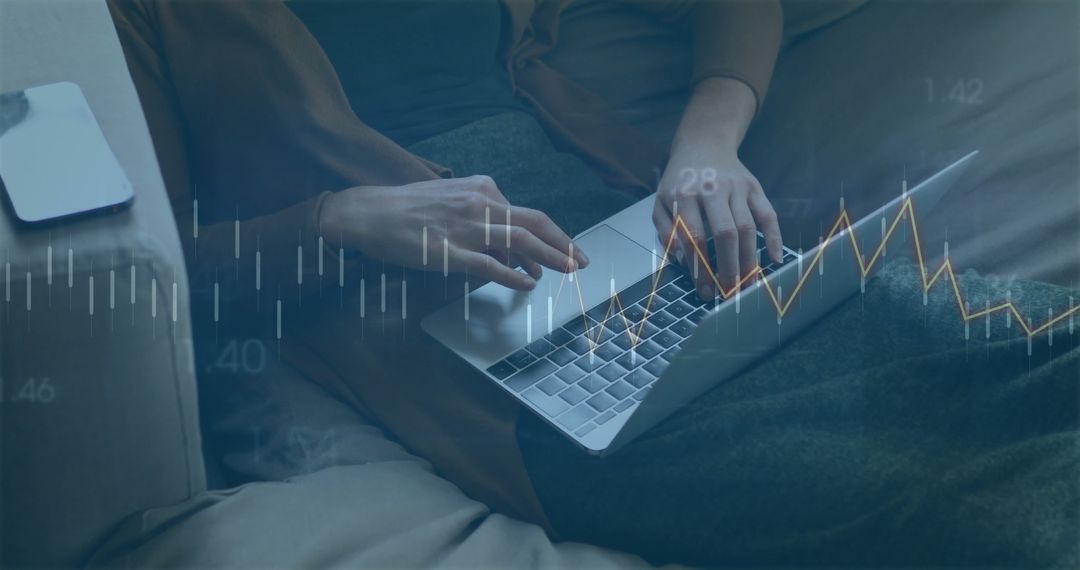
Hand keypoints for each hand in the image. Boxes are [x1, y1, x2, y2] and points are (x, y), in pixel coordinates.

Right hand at [321, 175, 587, 289]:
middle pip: (533, 223)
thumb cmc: (410, 210)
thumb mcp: (453, 202)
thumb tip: (515, 252)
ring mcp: (465, 226)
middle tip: (581, 262)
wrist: (370, 211)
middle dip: (563, 244)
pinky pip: (488, 264)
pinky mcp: (449, 250)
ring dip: (548, 258)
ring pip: (518, 240)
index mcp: (482, 189)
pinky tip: (526, 285)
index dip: (552, 236)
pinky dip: (511, 275)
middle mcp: (479, 203)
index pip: (527, 214)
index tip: (567, 251)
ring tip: (566, 272)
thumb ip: (485, 222)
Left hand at [654, 150, 782, 299]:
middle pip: (725, 233)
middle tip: (730, 293)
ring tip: (748, 284)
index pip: (694, 236)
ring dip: (749, 260)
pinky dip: (775, 238)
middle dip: (729, 267)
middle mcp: (713, 189)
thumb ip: (665, 230)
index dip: (700, 267)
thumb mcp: (661, 201)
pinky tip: (775, 259)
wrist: (703, 144)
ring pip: (748, 227)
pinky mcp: (755, 187)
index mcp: (684, 194)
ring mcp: (737, 187)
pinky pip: (768, 214)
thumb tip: (681, 259)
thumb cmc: (679, 180)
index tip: (704, 290)